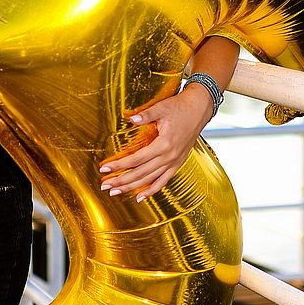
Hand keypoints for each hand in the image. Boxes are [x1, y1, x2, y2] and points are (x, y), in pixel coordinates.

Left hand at [98, 83, 215, 201]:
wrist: (199, 109)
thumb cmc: (180, 107)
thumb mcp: (162, 108)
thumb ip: (146, 115)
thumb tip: (131, 118)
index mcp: (164, 144)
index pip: (136, 159)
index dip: (119, 165)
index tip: (105, 168)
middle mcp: (169, 157)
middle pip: (141, 173)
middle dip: (121, 181)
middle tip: (105, 186)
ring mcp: (174, 162)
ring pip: (150, 180)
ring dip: (131, 187)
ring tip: (115, 192)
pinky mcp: (178, 163)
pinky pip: (163, 181)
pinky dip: (151, 190)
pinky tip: (140, 197)